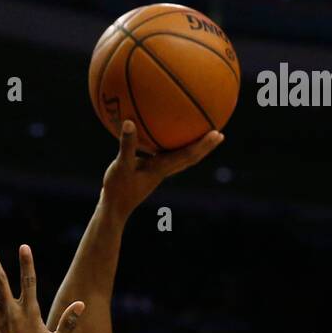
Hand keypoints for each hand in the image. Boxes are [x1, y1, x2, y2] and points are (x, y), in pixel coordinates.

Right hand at [102, 120, 223, 219]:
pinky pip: (165, 156)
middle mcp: (163, 171)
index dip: (202, 145)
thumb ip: (127, 145)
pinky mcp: (148, 172)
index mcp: (161, 169)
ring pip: (180, 159)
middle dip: (205, 147)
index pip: (187, 155)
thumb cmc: (117, 190)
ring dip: (193, 148)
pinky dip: (170, 146)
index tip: (217, 133)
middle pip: (190, 158)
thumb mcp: (120, 166)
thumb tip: (130, 122)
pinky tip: (164, 136)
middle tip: (219, 134)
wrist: (112, 210)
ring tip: (201, 135)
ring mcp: (157, 173)